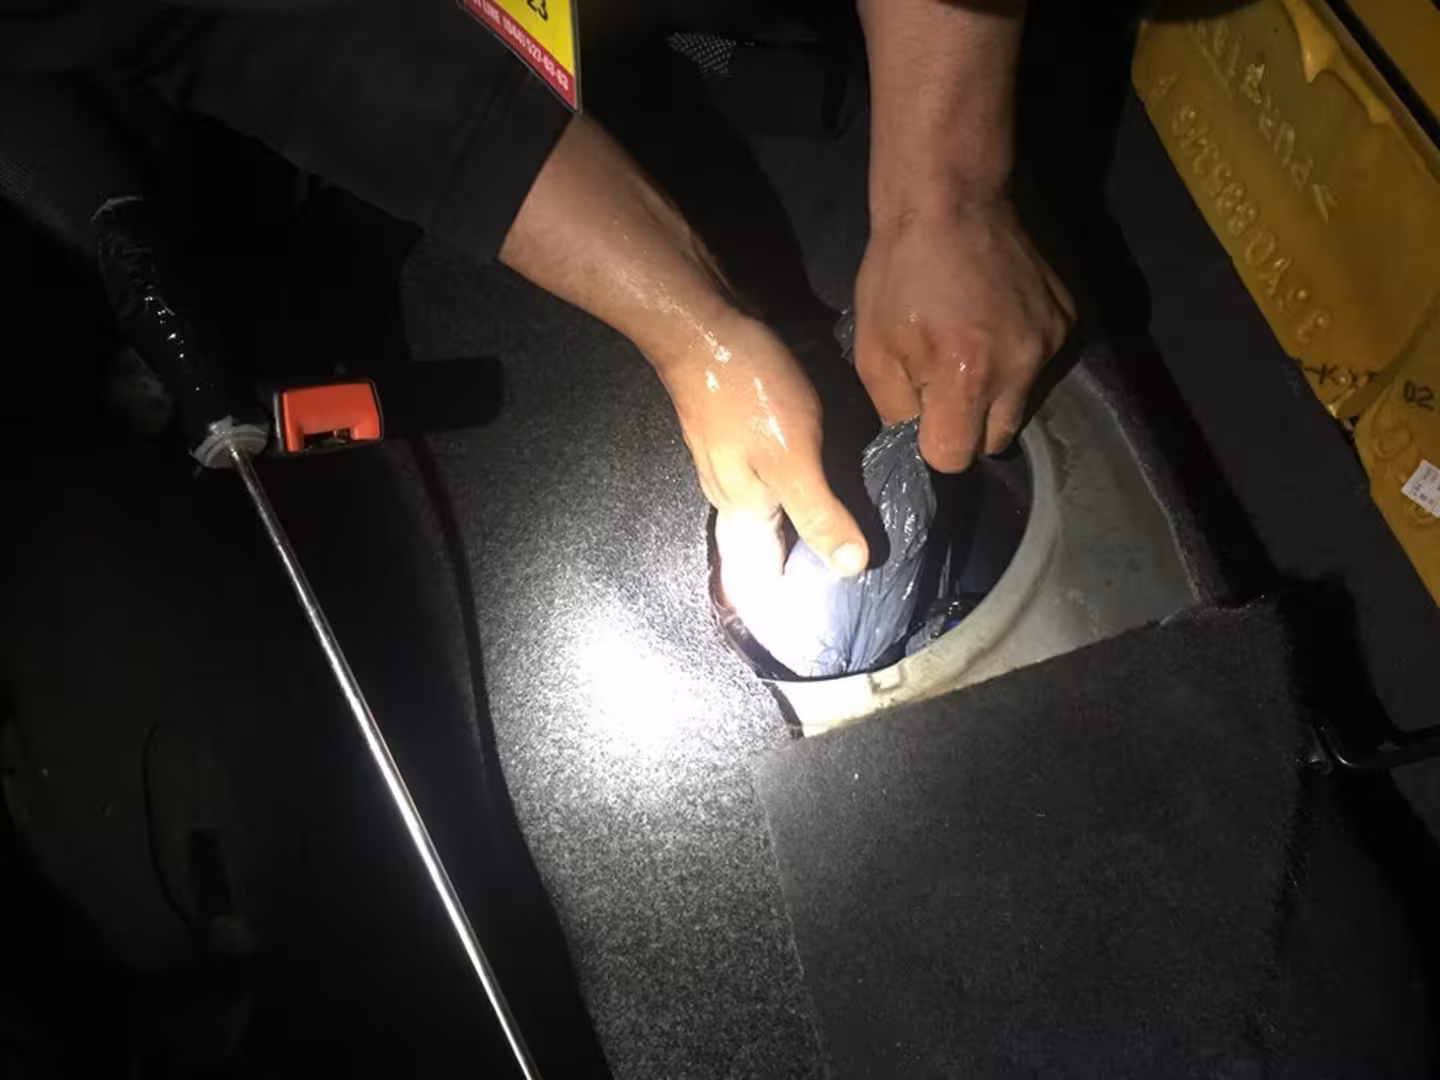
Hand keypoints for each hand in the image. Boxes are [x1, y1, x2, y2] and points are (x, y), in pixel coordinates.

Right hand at [648, 312, 868, 604]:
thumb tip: (852, 568)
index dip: (778, 609)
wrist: (701, 324)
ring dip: (788, 539)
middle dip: (787, 578)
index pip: (756, 580)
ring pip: (761, 517)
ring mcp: (729, 463)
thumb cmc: (746, 391)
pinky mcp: (736, 432)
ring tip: (826, 554)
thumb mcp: (795, 457)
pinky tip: (811, 489)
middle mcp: (731, 495)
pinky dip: (789, 499)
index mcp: (744, 511)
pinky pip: (765, 483)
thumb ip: (821, 514)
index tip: (807, 637)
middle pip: (758, 552)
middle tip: (828, 596)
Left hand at [854, 196, 1074, 471]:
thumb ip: (895, 410)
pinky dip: (1017, 361)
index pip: (955, 457)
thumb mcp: (874, 349)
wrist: (950, 201)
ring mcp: (1049, 344)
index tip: (922, 417)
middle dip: (966, 425)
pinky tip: (994, 326)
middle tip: (943, 385)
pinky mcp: (1066, 322)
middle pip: (995, 441)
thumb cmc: (899, 274)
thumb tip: (912, 445)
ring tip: (969, 350)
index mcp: (966, 378)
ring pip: (1021, 406)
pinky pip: (1040, 370)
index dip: (932, 444)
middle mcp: (1018, 369)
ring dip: (994, 395)